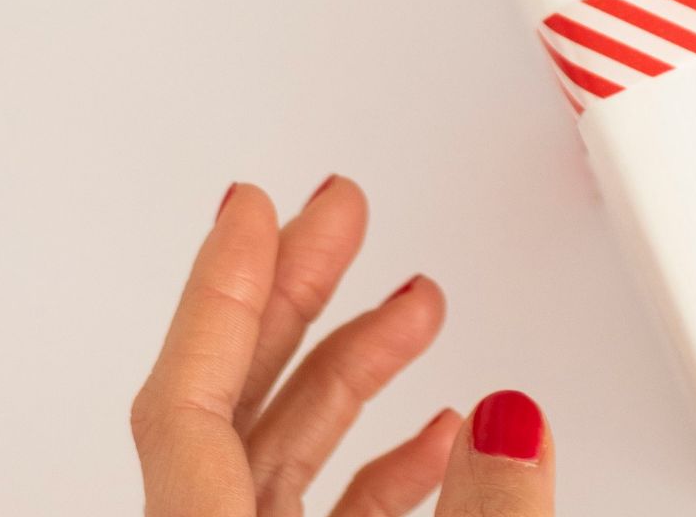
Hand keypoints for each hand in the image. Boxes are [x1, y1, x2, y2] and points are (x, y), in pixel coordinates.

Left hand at [131, 178, 555, 515]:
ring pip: (282, 452)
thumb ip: (480, 513)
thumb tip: (508, 425)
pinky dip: (381, 465)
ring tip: (417, 306)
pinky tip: (438, 431)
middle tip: (339, 215)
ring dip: (355, 370)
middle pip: (230, 401)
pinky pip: (325, 512)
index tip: (250, 208)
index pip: (187, 399)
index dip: (223, 291)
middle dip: (295, 293)